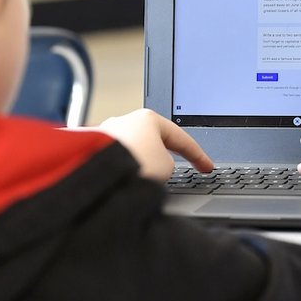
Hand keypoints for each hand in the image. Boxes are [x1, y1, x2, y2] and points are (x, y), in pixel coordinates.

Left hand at [96, 109, 213, 181]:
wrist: (100, 178)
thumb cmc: (132, 166)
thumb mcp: (167, 166)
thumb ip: (168, 162)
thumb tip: (155, 166)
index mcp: (148, 118)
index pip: (180, 138)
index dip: (198, 155)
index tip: (206, 167)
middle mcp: (125, 121)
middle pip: (154, 141)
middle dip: (164, 158)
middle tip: (173, 174)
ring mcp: (108, 133)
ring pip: (134, 151)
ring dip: (142, 165)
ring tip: (143, 181)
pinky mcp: (94, 149)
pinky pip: (118, 160)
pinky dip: (125, 170)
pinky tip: (127, 181)